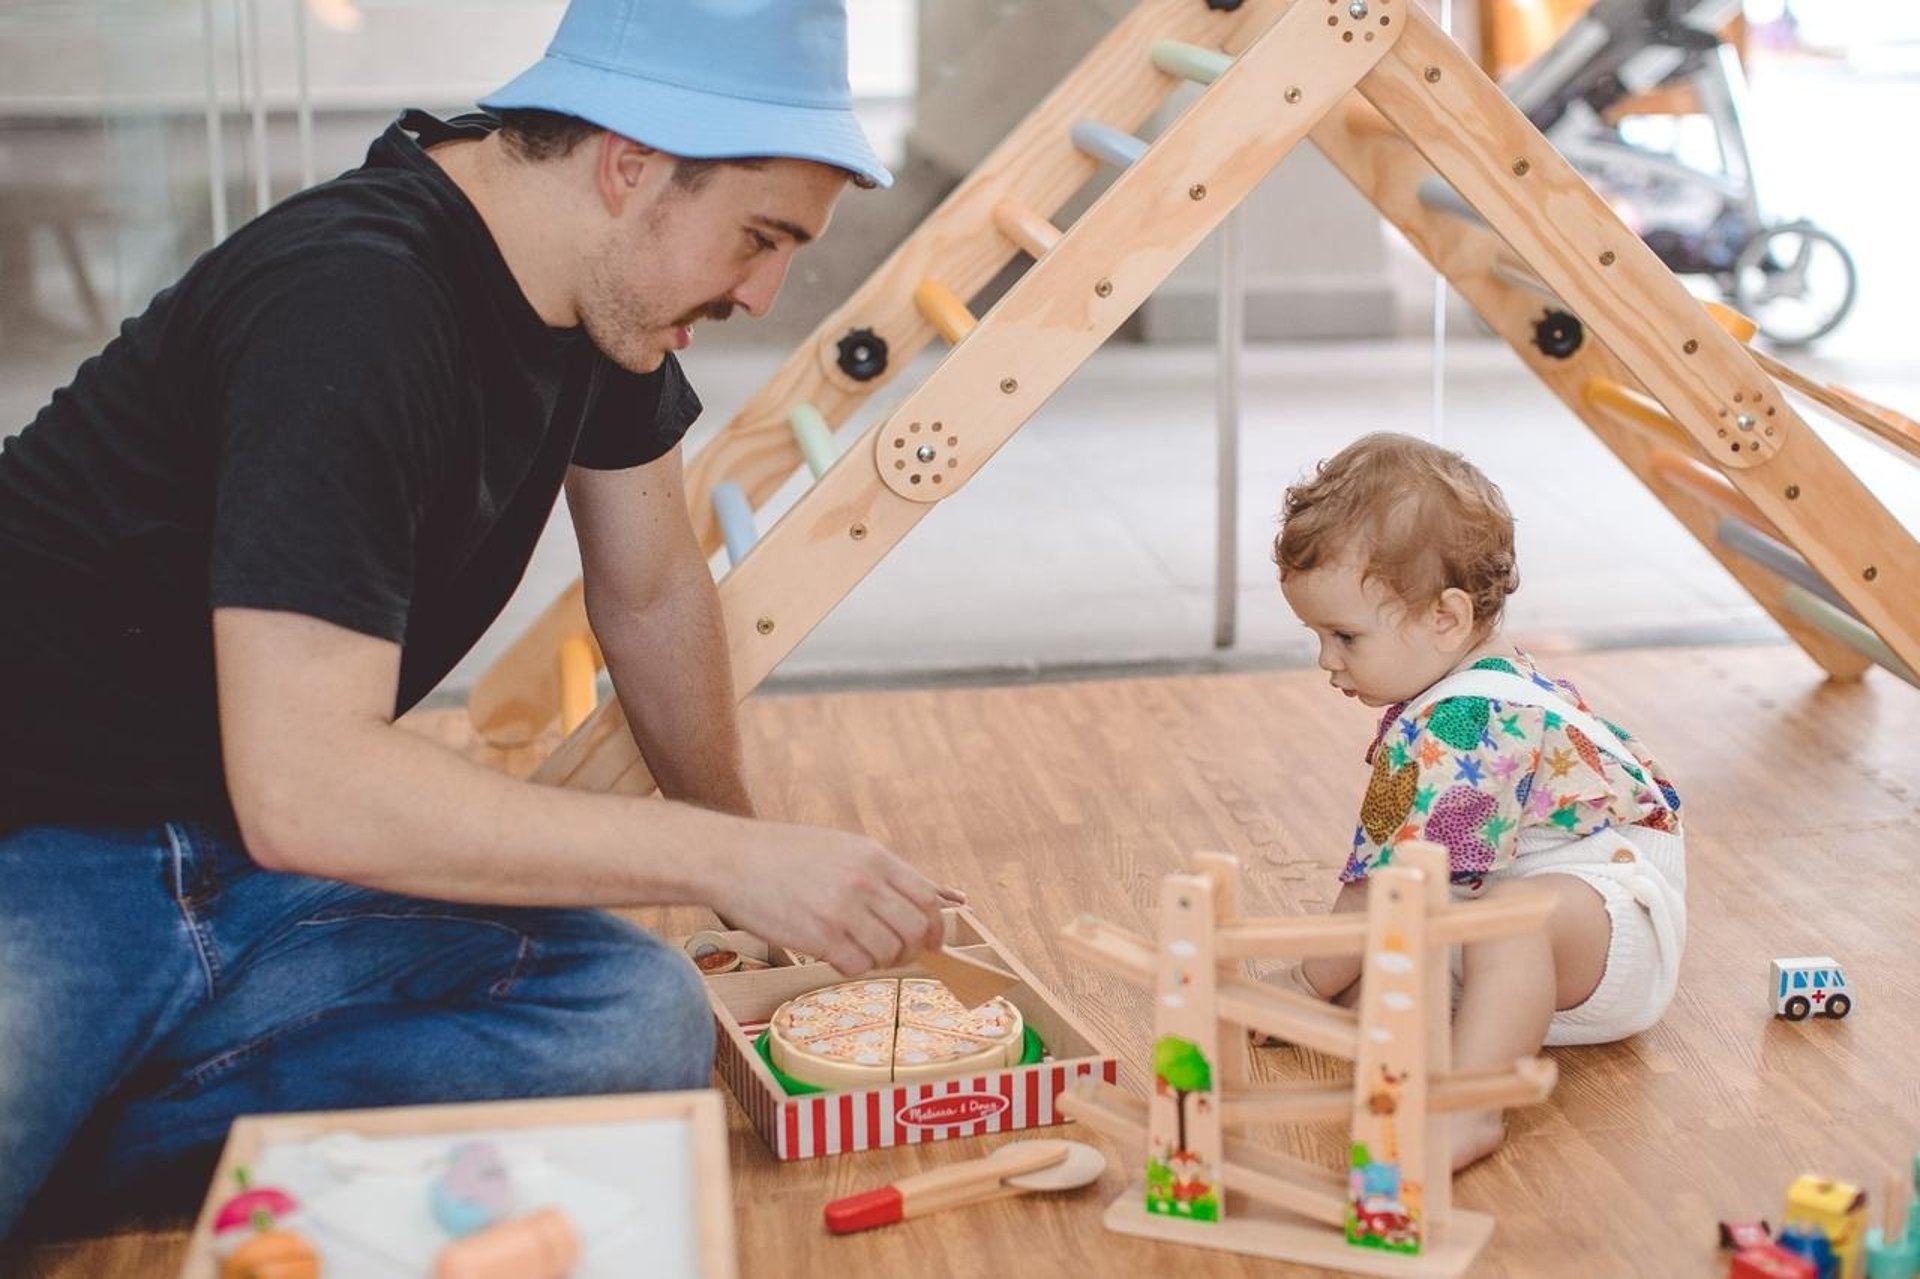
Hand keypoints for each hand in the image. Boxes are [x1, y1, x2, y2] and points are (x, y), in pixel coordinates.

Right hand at [709, 822, 955, 976]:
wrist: (729, 858)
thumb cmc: (784, 853)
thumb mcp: (843, 847)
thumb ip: (886, 872)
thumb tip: (942, 894)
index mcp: (873, 857)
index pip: (926, 899)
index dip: (937, 927)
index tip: (933, 942)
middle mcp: (863, 882)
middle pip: (915, 930)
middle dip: (912, 950)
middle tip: (895, 955)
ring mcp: (842, 910)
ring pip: (889, 953)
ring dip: (881, 961)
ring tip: (860, 952)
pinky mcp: (818, 937)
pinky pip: (857, 966)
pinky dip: (853, 967)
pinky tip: (837, 956)